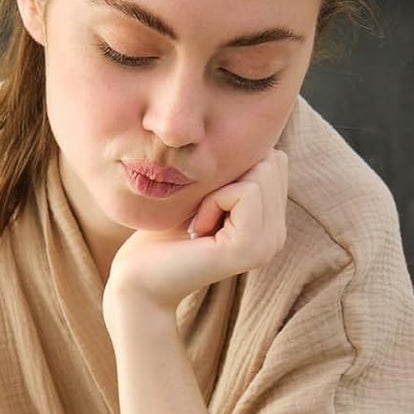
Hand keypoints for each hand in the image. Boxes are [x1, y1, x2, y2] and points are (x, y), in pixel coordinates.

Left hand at [105, 149, 288, 320]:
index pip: (274, 160)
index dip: (232, 170)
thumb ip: (236, 171)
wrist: (137, 280)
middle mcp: (276, 235)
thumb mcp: (204, 193)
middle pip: (271, 163)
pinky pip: (244, 192)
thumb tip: (259, 133)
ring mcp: (267, 244)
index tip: (203, 205)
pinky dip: (212, 202)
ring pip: (260, 174)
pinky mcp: (249, 249)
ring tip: (198, 225)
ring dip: (216, 192)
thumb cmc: (161, 236)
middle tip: (199, 217)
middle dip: (227, 178)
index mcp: (270, 222)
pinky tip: (196, 232)